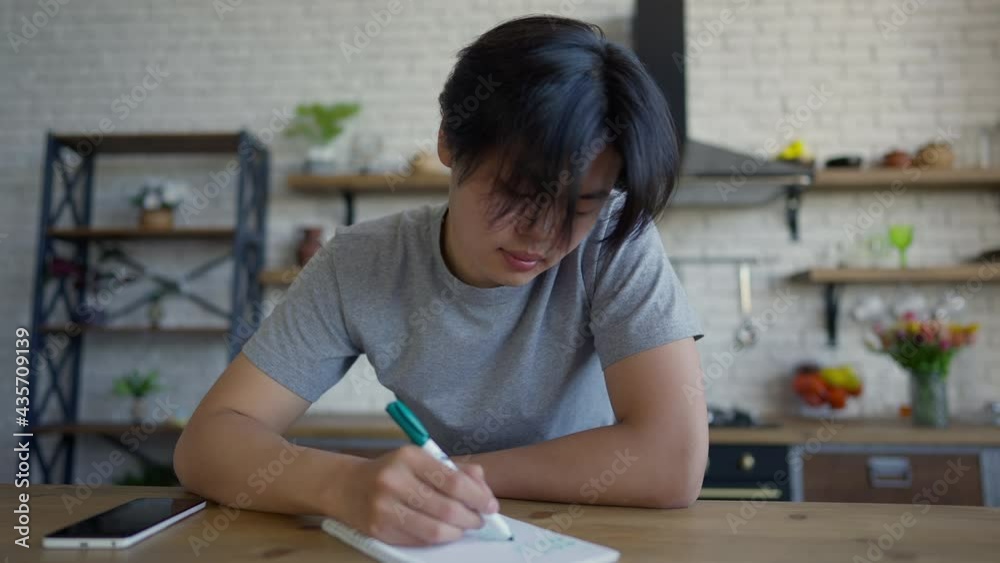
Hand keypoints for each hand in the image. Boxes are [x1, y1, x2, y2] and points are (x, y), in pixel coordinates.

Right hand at [326, 445, 499, 545]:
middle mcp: (395, 481)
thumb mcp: (420, 459)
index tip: (490, 505)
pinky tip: (443, 532)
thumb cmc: (392, 471)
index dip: (478, 497)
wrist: (346, 486)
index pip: (453, 481)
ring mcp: (385, 508)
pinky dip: (437, 539)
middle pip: (447, 508)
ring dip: (457, 532)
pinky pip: (418, 541)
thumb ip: (454, 469)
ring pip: (434, 530)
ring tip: (463, 527)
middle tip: (479, 520)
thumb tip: (483, 487)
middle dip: (471, 518)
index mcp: (410, 457)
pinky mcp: (379, 530)